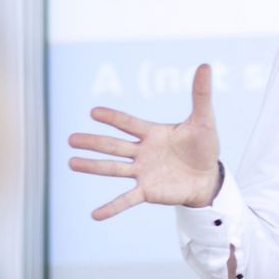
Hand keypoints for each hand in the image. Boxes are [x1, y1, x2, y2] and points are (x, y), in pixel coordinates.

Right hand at [68, 64, 222, 219]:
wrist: (208, 177)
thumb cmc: (204, 146)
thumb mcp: (204, 120)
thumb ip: (201, 94)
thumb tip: (205, 64)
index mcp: (152, 133)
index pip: (129, 123)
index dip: (113, 118)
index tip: (94, 112)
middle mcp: (142, 152)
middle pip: (114, 145)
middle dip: (93, 142)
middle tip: (70, 139)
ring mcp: (142, 172)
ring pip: (113, 168)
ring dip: (93, 167)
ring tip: (71, 163)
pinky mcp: (147, 191)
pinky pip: (126, 199)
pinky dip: (111, 207)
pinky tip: (95, 215)